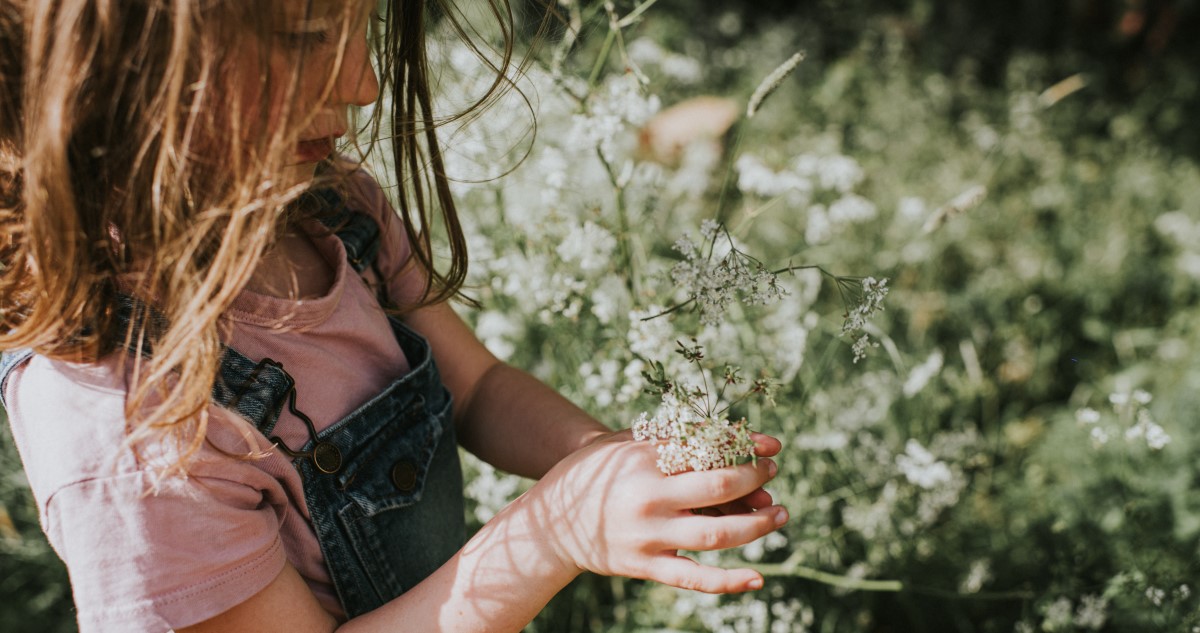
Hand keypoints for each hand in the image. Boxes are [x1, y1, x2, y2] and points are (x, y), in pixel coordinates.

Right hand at [525, 429, 786, 593]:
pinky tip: (757, 577)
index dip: (746, 447)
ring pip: (717, 535)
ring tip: (780, 514)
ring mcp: (648, 536)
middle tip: (773, 473)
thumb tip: (723, 438)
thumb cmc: (591, 476)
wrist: (548, 525)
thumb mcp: (620, 444)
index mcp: (643, 460)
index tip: (772, 446)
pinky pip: (695, 578)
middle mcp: (648, 498)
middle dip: (755, 478)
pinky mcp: (644, 567)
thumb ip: (667, 439)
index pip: (707, 448)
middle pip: (719, 487)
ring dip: (757, 525)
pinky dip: (729, 581)